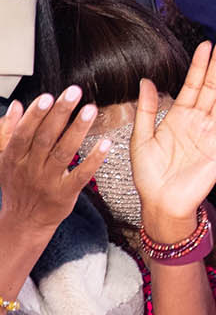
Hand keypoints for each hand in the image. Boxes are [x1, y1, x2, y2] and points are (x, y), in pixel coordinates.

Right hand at [0, 89, 108, 244]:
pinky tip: (105, 144)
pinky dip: (93, 159)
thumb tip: (15, 105)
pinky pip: (81, 175)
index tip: (47, 96)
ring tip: (90, 110)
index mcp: (14, 158)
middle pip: (45, 138)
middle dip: (60, 113)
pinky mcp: (65, 194)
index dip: (35, 114)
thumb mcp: (4, 160)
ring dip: (78, 130)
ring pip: (64, 153)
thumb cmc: (17, 186)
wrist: (24, 222)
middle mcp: (30, 168)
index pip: (24, 133)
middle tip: (74, 93)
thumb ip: (8, 132)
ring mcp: (48, 182)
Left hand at [130, 35, 215, 240]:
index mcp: (178, 117)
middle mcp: (198, 121)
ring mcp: (212, 132)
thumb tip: (146, 80)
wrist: (162, 203)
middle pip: (213, 85)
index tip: (207, 44)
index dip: (200, 64)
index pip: (193, 84)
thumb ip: (146, 109)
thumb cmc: (149, 175)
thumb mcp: (140, 138)